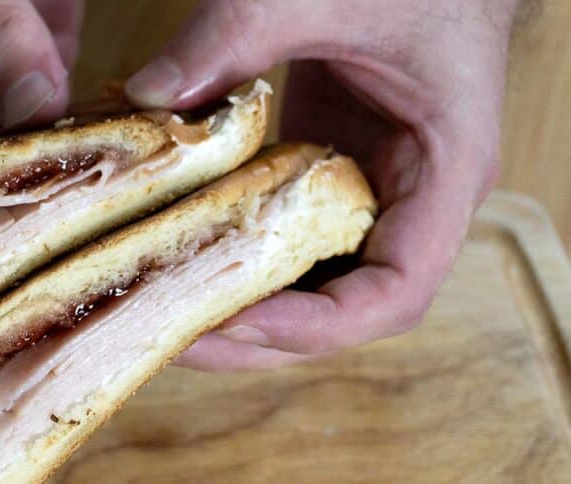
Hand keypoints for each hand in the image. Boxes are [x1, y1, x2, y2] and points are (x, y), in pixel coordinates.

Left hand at [123, 0, 517, 369]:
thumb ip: (239, 32)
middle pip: (345, 308)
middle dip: (261, 335)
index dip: (319, 325)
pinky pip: (293, 240)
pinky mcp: (333, 174)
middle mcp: (414, 199)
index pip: (396, 291)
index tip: (239, 321)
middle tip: (178, 337)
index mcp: (446, 170)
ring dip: (247, 308)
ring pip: (315, 284)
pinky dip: (243, 258)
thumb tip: (150, 94)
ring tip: (171, 311)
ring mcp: (372, 191)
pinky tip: (188, 258)